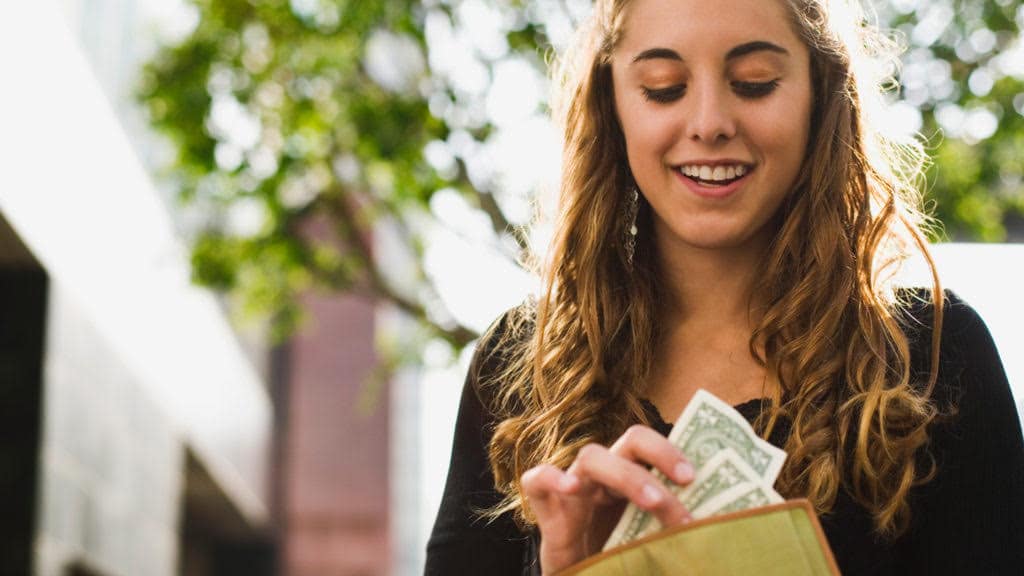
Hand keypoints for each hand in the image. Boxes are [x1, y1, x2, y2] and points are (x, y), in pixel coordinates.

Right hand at [521, 425, 695, 574]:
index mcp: (633, 482)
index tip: (694, 477)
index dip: (672, 452)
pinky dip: (550, 477)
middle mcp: (606, 479)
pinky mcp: (546, 510)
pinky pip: (536, 480)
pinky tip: (568, 487)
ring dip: (627, 475)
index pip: (653, 447)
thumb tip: (717, 533)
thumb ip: (675, 534)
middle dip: (660, 455)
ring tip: (652, 501)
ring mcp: (574, 490)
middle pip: (630, 441)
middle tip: (686, 481)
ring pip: (592, 457)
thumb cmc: (620, 567)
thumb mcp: (654, 547)